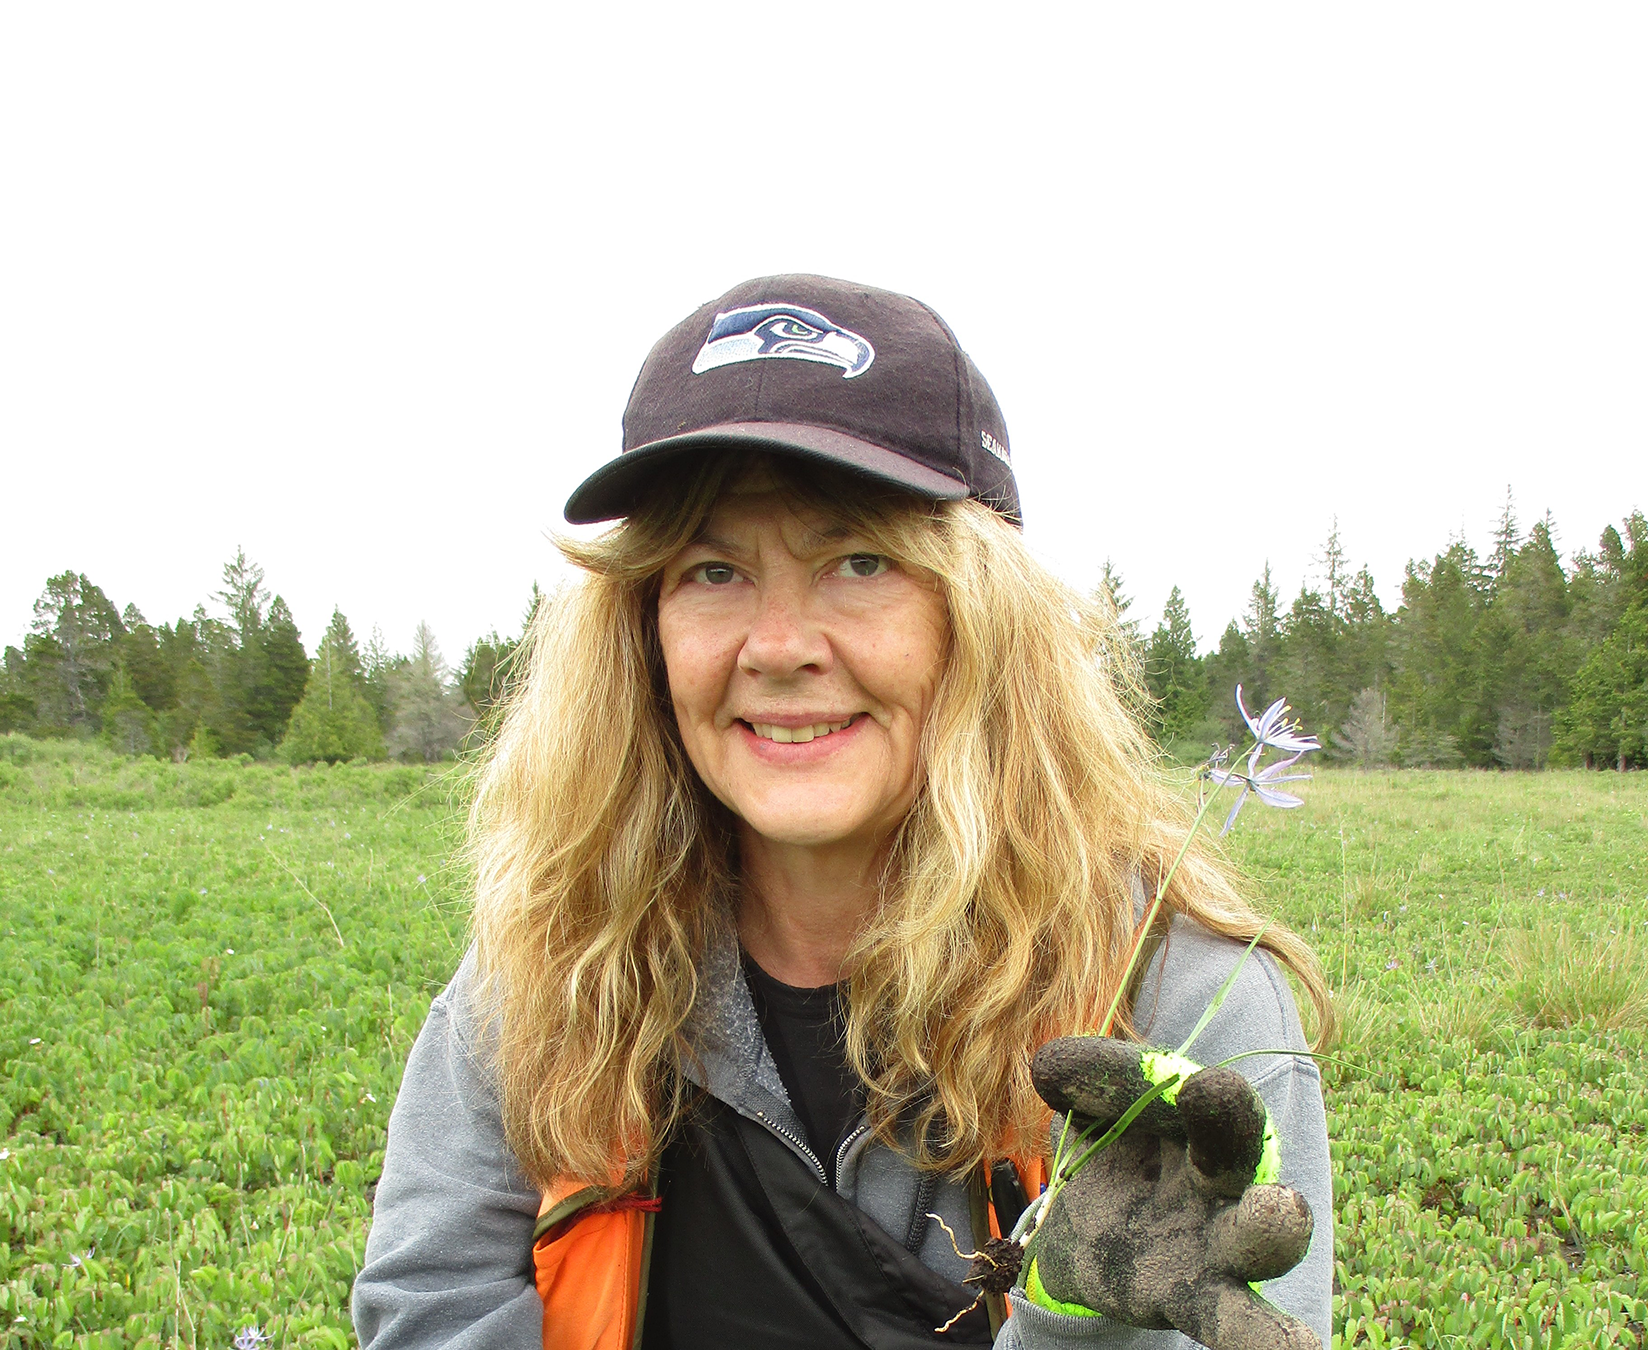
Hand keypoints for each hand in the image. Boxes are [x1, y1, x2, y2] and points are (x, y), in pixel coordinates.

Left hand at [1026, 1036, 1318, 1349]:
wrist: (1087, 1235)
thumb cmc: (1108, 1154)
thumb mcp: (1089, 1115)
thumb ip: (1084, 1088)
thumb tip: (1050, 1067)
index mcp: (1192, 1118)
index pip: (1164, 1081)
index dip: (1117, 1074)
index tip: (1055, 1071)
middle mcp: (1220, 1175)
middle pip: (1238, 1144)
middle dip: (1231, 1121)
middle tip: (1216, 1091)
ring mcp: (1216, 1240)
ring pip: (1257, 1236)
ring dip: (1270, 1226)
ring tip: (1282, 1213)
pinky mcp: (1195, 1297)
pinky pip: (1236, 1320)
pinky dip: (1265, 1336)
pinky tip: (1300, 1347)